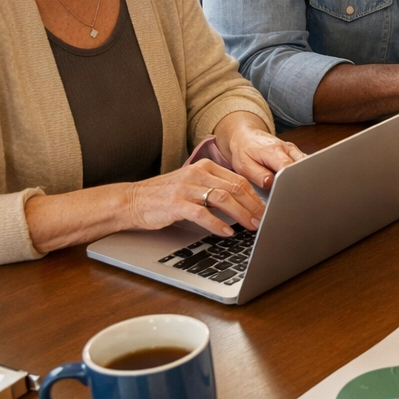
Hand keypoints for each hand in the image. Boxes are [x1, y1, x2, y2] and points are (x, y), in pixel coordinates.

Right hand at [124, 159, 264, 236]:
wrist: (132, 200)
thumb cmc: (165, 196)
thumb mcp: (193, 185)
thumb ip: (215, 190)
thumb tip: (244, 205)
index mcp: (205, 167)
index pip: (238, 179)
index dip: (255, 196)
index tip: (266, 210)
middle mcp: (197, 173)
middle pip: (234, 188)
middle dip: (253, 206)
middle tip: (263, 220)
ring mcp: (185, 187)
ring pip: (222, 198)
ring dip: (241, 214)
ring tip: (251, 226)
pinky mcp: (175, 203)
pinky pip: (202, 213)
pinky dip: (218, 224)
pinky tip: (227, 232)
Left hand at [212, 112, 305, 189]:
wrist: (246, 137)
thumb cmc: (244, 150)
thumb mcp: (244, 165)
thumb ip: (258, 175)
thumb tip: (271, 183)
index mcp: (273, 151)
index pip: (288, 167)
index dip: (289, 180)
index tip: (288, 191)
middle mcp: (287, 149)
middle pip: (302, 166)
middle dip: (299, 180)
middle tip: (292, 193)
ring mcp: (293, 150)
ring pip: (306, 165)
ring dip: (302, 176)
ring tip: (294, 187)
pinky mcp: (295, 153)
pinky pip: (304, 163)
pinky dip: (302, 172)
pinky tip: (296, 181)